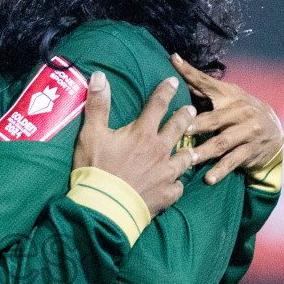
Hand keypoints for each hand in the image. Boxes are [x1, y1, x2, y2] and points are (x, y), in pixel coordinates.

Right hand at [73, 73, 193, 217]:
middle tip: (192, 110)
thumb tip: (100, 76)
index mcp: (142, 133)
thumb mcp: (91, 134)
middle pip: (178, 128)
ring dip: (188, 151)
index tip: (173, 81)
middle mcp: (159, 150)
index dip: (166, 91)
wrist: (105, 207)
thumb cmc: (96, 170)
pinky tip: (176, 183)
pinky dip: (177, 183)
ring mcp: (166, 173)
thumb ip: (98, 105)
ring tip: (191, 149)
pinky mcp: (166, 194)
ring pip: (185, 158)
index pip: (157, 105)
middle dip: (186, 117)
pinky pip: (178, 187)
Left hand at [171, 54, 283, 184]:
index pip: (206, 82)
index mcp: (229, 95)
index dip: (189, 72)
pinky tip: (208, 179)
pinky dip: (220, 171)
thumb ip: (202, 89)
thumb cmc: (240, 112)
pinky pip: (233, 162)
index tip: (173, 61)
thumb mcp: (227, 97)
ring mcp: (247, 132)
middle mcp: (240, 112)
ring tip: (189, 158)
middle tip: (181, 130)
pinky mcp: (250, 151)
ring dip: (205, 151)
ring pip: (223, 142)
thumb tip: (174, 69)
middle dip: (198, 124)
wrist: (275, 131)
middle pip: (215, 119)